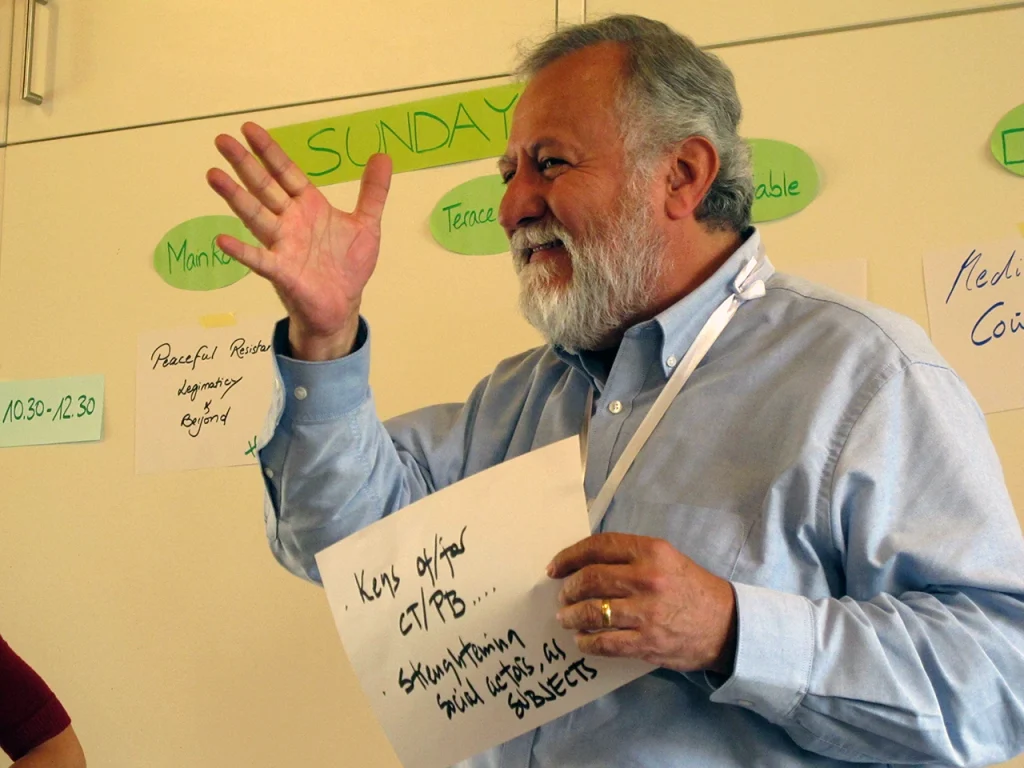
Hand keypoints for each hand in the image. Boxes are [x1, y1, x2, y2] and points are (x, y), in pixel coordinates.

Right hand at [206, 122, 392, 360]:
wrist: (344, 305)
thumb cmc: (348, 265)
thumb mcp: (367, 223)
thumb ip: (373, 191)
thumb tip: (383, 156)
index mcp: (308, 206)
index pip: (285, 172)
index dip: (269, 151)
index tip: (250, 129)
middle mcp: (290, 221)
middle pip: (264, 187)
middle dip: (244, 164)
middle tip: (222, 139)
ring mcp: (283, 245)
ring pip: (255, 215)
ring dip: (235, 197)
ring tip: (213, 175)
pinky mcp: (282, 271)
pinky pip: (259, 259)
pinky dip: (242, 251)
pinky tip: (223, 240)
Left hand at [548, 532, 736, 673]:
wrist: (727, 625)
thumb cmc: (691, 589)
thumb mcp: (666, 559)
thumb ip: (630, 557)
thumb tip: (584, 564)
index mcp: (651, 551)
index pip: (599, 546)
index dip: (569, 557)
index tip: (555, 568)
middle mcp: (647, 578)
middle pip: (590, 579)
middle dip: (568, 589)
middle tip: (562, 597)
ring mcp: (647, 613)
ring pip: (591, 612)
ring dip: (571, 617)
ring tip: (566, 619)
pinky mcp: (647, 642)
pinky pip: (605, 643)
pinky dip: (587, 642)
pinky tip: (583, 640)